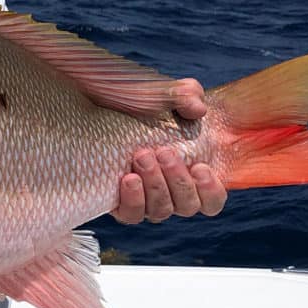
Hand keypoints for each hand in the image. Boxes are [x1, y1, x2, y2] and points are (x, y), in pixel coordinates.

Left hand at [112, 78, 225, 223]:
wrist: (96, 102)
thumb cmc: (137, 100)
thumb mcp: (163, 92)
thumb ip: (186, 94)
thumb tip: (197, 108)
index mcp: (190, 172)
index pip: (211, 200)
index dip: (211, 191)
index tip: (200, 167)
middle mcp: (169, 190)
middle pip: (187, 205)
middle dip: (178, 181)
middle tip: (164, 152)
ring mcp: (144, 198)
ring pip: (160, 210)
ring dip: (156, 186)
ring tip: (143, 157)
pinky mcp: (118, 201)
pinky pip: (132, 215)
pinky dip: (133, 200)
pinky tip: (128, 178)